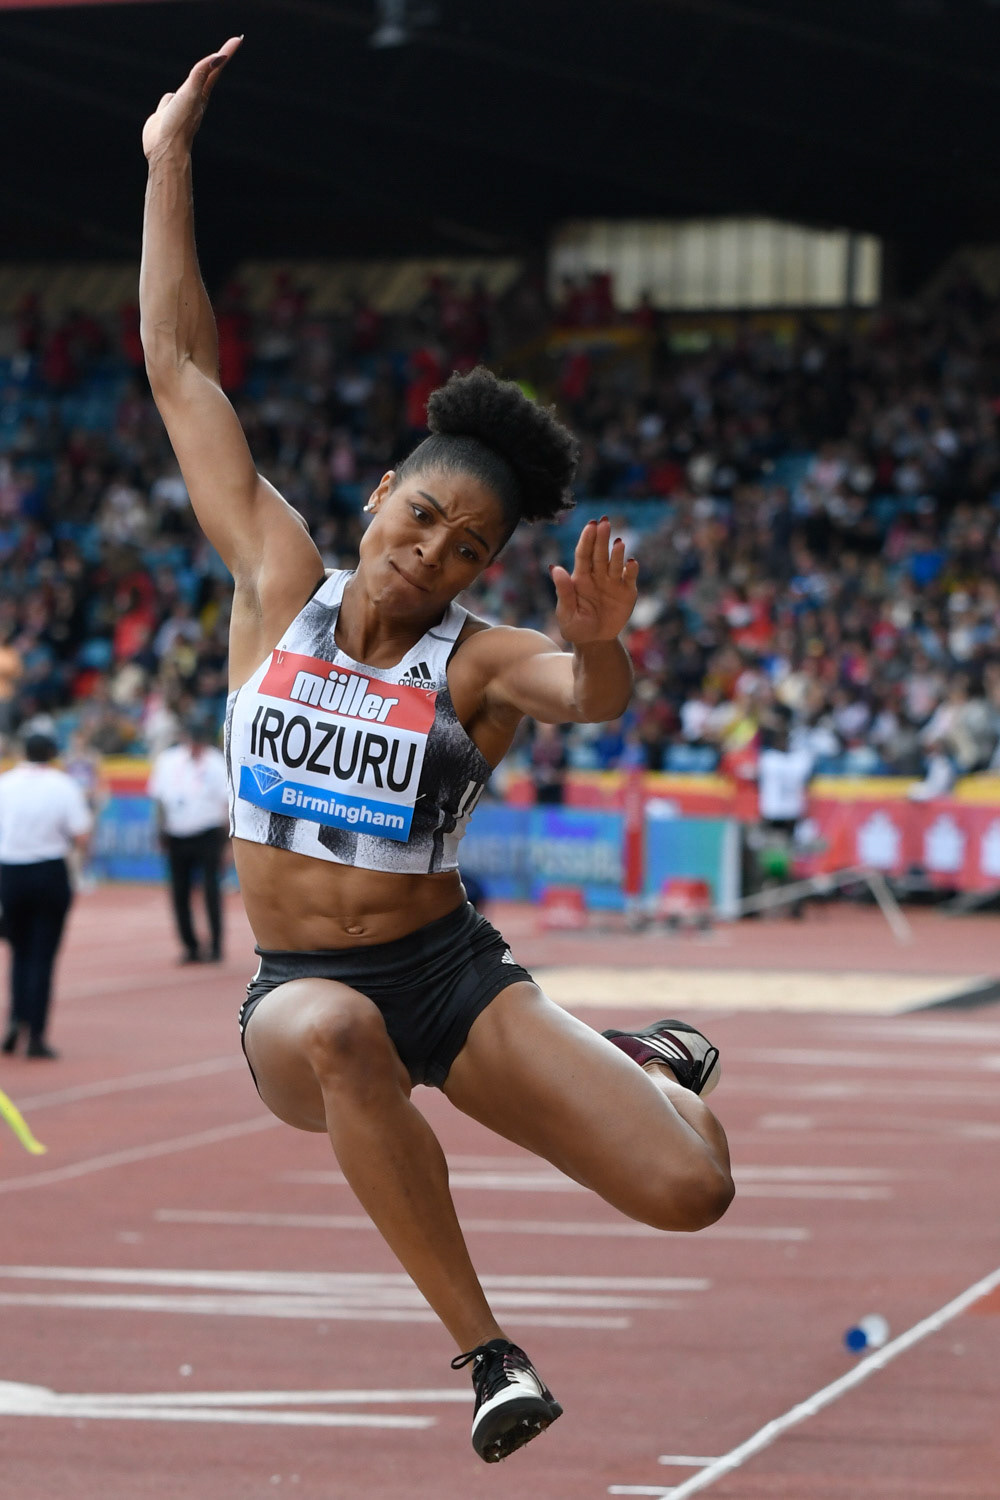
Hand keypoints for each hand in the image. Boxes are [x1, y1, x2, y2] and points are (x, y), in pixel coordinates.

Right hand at [142, 36, 241, 162]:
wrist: (165, 149)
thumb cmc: (179, 123)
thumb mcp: (191, 94)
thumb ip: (201, 73)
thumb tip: (218, 57)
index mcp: (201, 93)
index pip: (215, 67)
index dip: (225, 52)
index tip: (237, 40)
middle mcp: (193, 99)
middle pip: (206, 74)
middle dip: (215, 62)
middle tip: (224, 52)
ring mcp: (180, 106)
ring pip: (186, 87)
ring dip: (193, 79)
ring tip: (200, 71)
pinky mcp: (166, 114)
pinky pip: (168, 100)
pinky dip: (168, 99)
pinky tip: (169, 103)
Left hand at [551, 517, 638, 645]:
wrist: (594, 642)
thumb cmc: (575, 627)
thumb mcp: (566, 613)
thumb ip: (563, 592)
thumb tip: (554, 568)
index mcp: (580, 578)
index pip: (583, 554)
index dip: (587, 539)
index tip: (591, 525)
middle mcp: (597, 575)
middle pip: (600, 553)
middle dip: (602, 538)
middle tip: (605, 521)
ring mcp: (613, 582)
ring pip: (615, 563)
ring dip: (617, 553)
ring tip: (618, 542)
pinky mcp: (627, 591)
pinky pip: (629, 578)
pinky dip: (631, 570)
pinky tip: (631, 562)